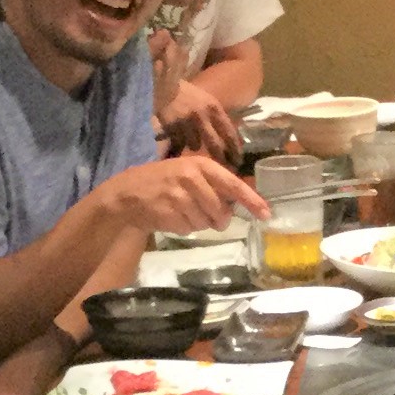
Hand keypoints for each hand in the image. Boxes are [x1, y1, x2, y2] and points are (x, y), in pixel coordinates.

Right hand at [105, 153, 266, 234]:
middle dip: (218, 219)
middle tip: (206, 215)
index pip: (233, 185)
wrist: (127, 193)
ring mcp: (180, 197)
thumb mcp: (187, 172)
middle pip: (221, 212)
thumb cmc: (162, 181)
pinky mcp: (170, 213)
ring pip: (206, 223)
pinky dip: (184, 227)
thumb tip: (238, 203)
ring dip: (198, 223)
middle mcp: (192, 178)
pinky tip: (172, 216)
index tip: (267, 214)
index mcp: (201, 165)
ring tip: (181, 211)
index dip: (252, 201)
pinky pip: (190, 229)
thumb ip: (212, 184)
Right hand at [155, 84, 245, 160]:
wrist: (162, 85)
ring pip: (195, 146)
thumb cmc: (184, 93)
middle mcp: (203, 116)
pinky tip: (176, 148)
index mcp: (214, 108)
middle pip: (215, 145)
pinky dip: (179, 147)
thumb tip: (225, 136)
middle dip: (219, 157)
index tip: (238, 160)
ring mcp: (187, 123)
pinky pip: (179, 144)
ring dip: (194, 147)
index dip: (234, 148)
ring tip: (191, 150)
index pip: (229, 132)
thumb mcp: (205, 99)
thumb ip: (214, 115)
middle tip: (222, 167)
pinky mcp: (172, 128)